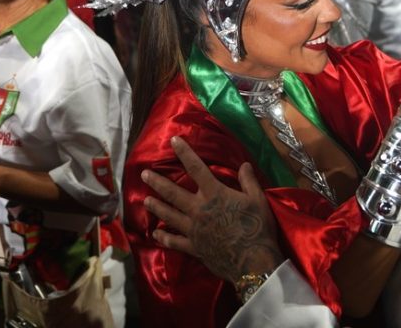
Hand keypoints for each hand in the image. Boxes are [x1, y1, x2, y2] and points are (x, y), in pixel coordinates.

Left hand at [142, 136, 282, 283]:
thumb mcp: (258, 200)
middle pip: (173, 193)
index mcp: (214, 194)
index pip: (196, 168)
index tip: (174, 141)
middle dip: (157, 182)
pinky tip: (155, 234)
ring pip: (169, 215)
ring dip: (156, 207)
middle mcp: (198, 209)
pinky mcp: (193, 247)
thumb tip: (244, 164)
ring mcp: (193, 229)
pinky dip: (164, 237)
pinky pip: (174, 241)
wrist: (253, 260)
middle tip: (143, 175)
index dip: (185, 153)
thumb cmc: (257, 227)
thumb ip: (248, 181)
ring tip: (145, 200)